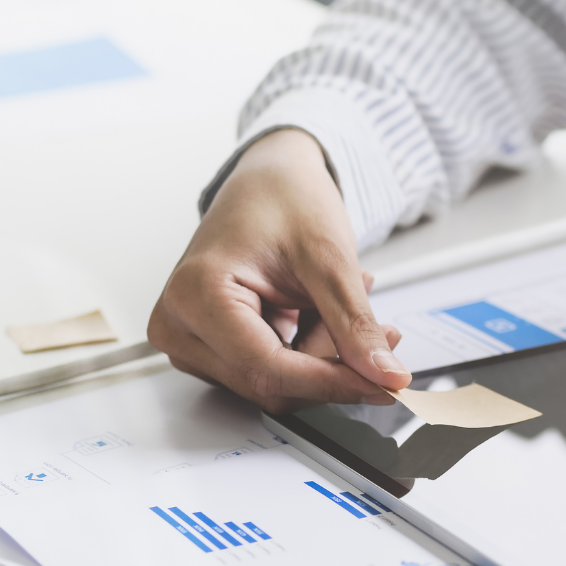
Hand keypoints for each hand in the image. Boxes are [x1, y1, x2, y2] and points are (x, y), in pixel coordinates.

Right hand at [147, 129, 411, 411]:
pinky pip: (272, 371)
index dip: (331, 382)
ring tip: (341, 298)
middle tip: (381, 333)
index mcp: (195, 294)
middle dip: (332, 366)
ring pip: (275, 383)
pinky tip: (322, 310)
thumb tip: (384, 375)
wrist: (270, 180)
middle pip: (270, 383)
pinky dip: (311, 349)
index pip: (266, 368)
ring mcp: (192, 339)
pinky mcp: (213, 347)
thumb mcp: (330, 258)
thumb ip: (355, 324)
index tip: (383, 386)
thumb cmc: (284, 200)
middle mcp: (180, 324)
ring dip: (323, 354)